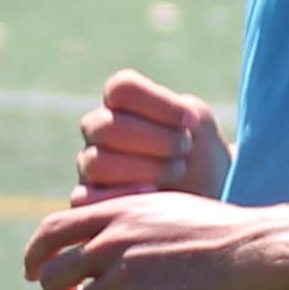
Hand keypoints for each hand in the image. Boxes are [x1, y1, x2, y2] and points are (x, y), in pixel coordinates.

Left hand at [23, 186, 288, 289]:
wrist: (254, 253)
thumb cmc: (221, 234)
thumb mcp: (165, 210)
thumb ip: (128, 222)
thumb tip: (98, 243)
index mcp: (116, 212)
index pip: (50, 232)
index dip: (35, 256)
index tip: (33, 275)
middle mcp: (111, 240)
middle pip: (53, 278)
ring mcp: (123, 275)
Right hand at [70, 69, 228, 199]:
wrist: (204, 194)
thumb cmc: (199, 153)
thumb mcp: (200, 124)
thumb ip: (184, 113)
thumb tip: (177, 125)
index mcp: (120, 103)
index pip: (122, 88)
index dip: (158, 104)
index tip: (191, 121)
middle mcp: (98, 131)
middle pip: (107, 126)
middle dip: (156, 140)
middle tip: (185, 150)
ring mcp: (89, 166)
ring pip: (96, 163)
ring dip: (145, 169)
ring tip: (177, 172)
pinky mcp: (87, 201)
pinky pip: (85, 199)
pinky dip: (118, 197)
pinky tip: (151, 194)